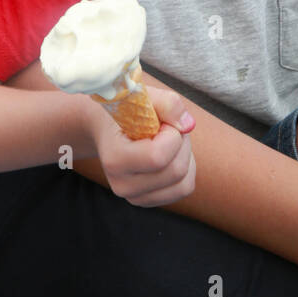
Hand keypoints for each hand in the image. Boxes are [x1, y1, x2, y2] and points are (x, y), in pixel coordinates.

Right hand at [88, 87, 195, 207]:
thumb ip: (167, 103)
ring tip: (169, 141)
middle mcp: (122, 185)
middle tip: (168, 127)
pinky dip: (187, 169)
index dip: (171, 134)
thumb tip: (188, 125)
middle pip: (176, 171)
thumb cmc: (127, 110)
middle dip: (181, 143)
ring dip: (186, 156)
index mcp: (115, 160)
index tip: (162, 121)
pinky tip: (172, 155)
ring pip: (184, 183)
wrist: (109, 128)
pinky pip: (184, 188)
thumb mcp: (143, 96)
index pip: (158, 156)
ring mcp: (135, 197)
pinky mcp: (149, 200)